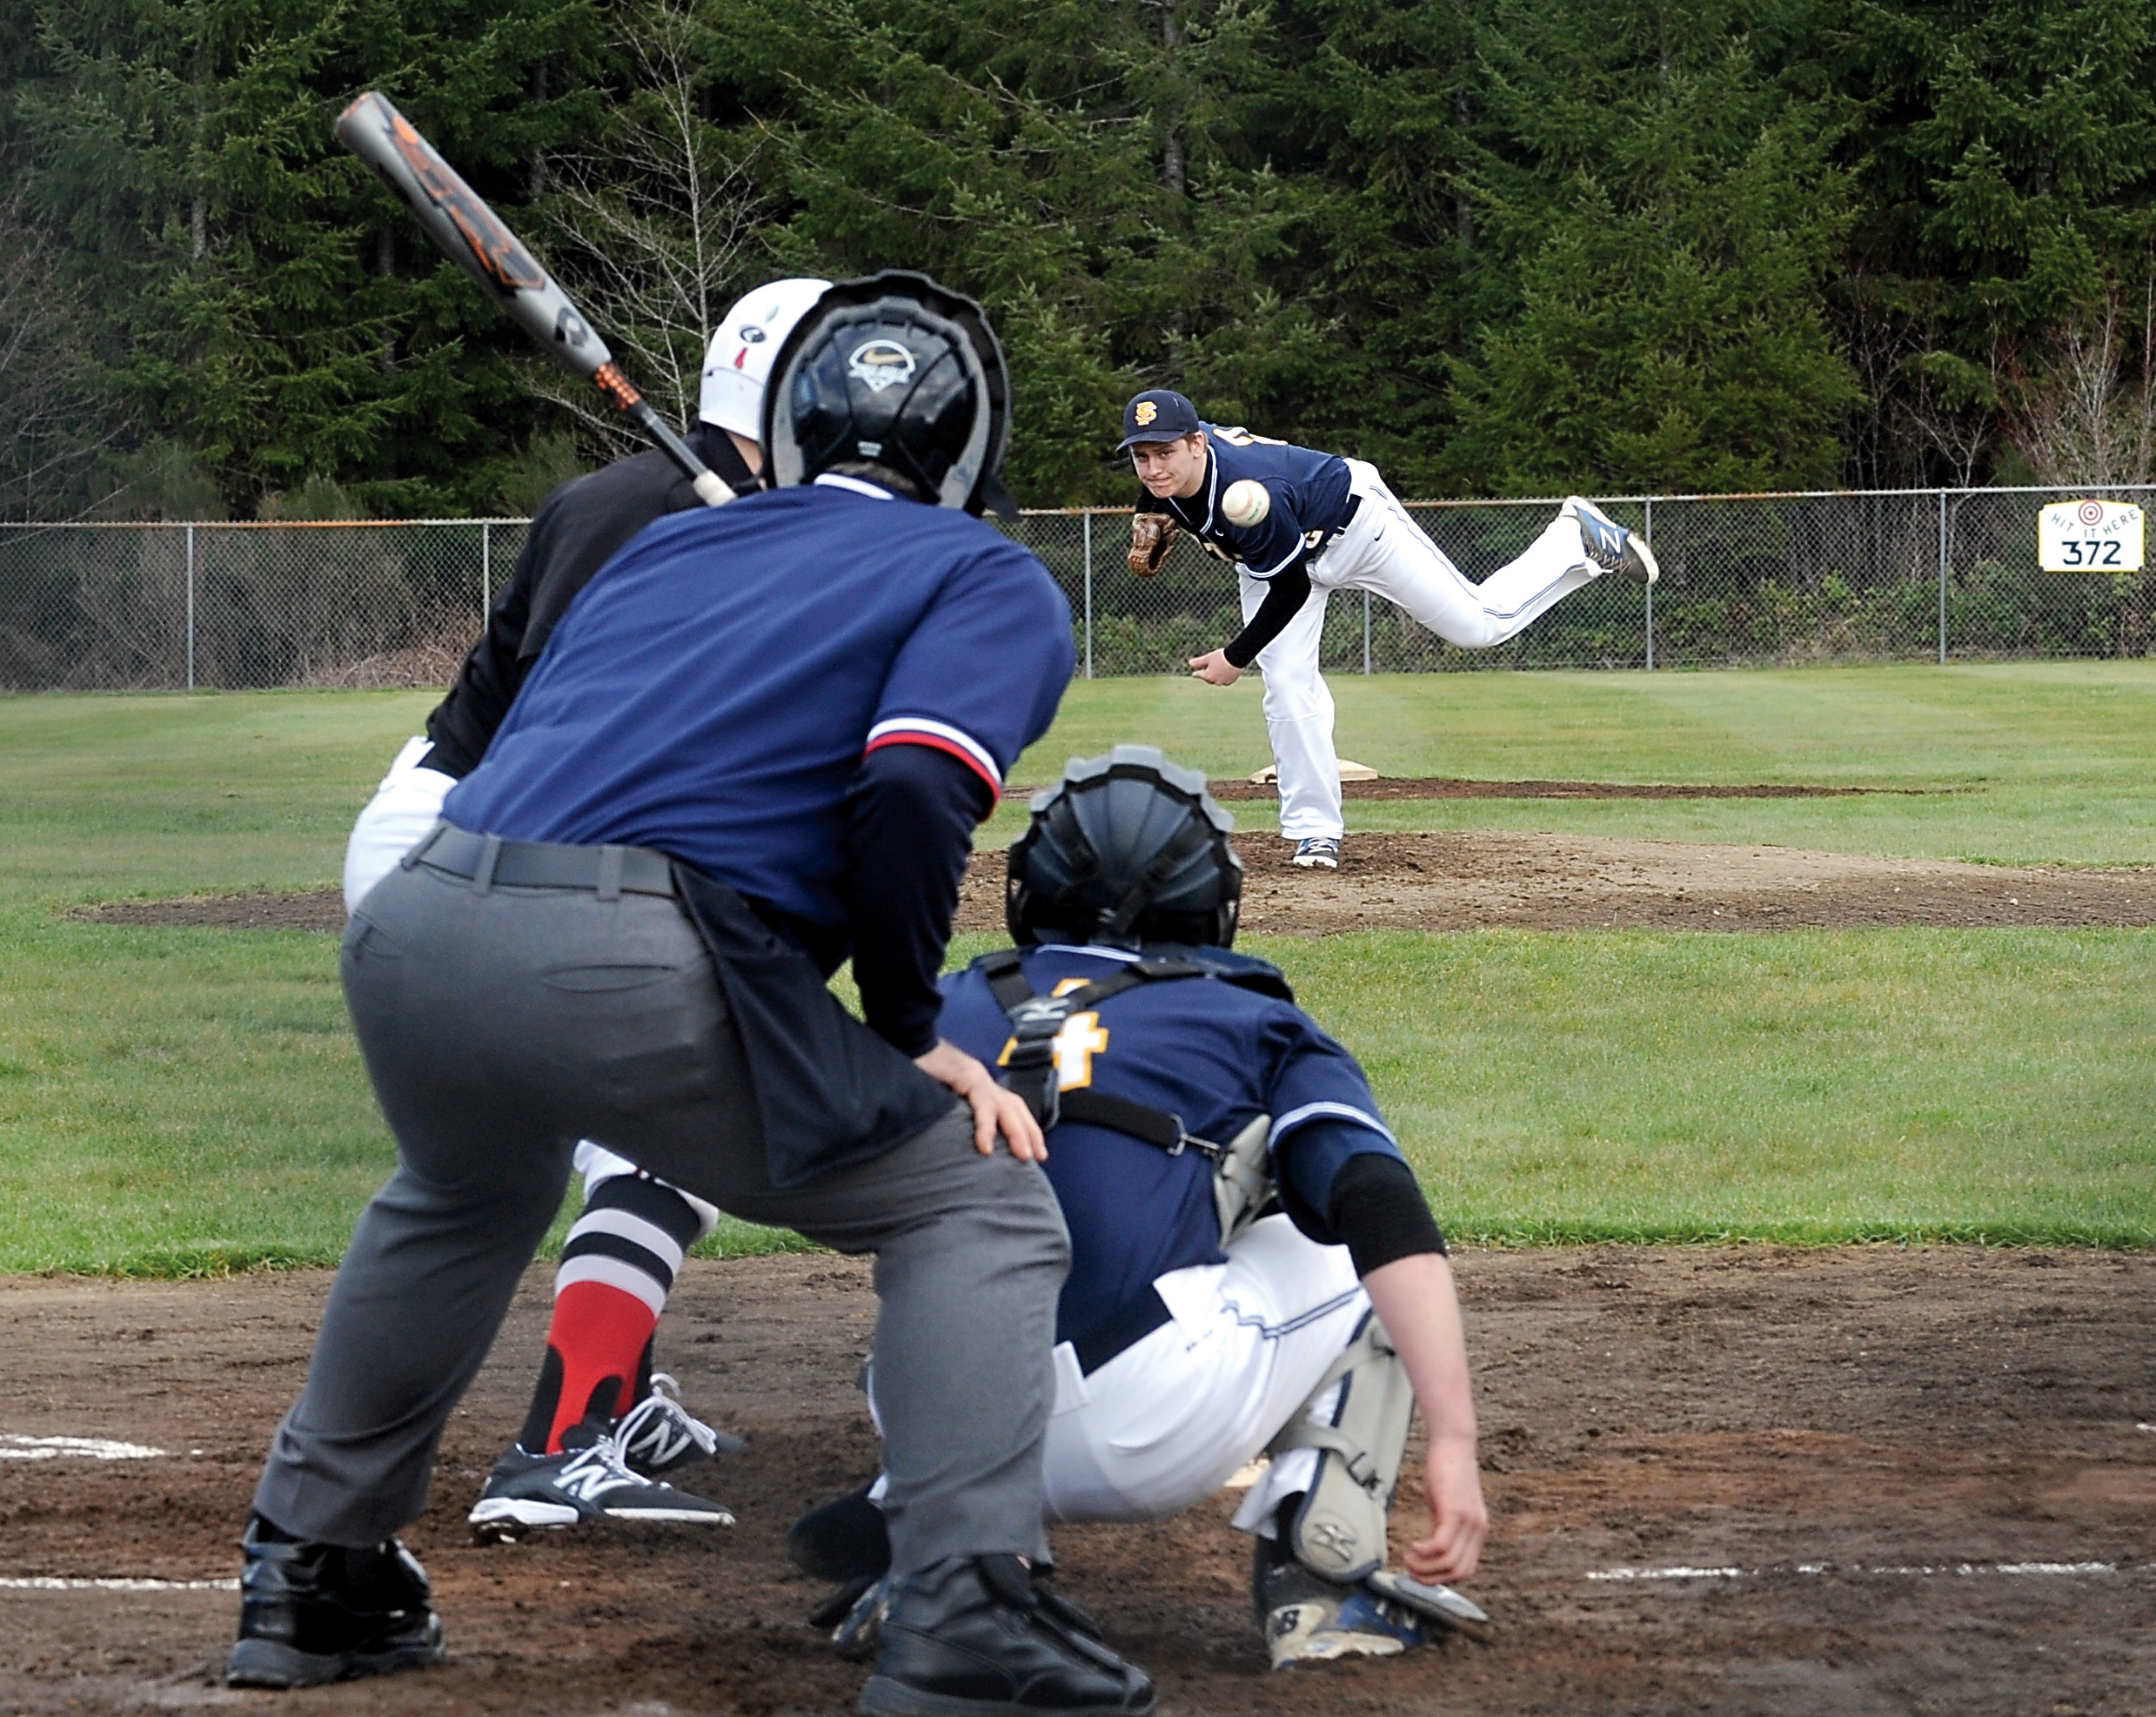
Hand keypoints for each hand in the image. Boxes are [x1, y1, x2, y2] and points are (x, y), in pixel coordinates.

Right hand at [913, 1038, 1046, 1162]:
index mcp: (978, 1086)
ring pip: (1006, 1106)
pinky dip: (987, 1126)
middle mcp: (982, 1081)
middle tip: (1037, 1158)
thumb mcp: (939, 1100)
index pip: (1010, 1107)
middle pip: (1015, 1106)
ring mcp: (976, 1076)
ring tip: (1023, 1155)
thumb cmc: (916, 1071)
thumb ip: (952, 1117)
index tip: (1033, 1152)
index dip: (1024, 1128)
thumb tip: (957, 1147)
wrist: (904, 1041)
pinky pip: (983, 1103)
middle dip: (1030, 1132)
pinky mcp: (966, 1074)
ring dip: (1018, 1131)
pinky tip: (986, 1146)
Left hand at [1188, 649, 1241, 685]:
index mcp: (1208, 676)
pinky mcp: (1232, 680)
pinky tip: (1224, 673)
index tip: (1194, 674)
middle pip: (1209, 678)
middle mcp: (1216, 681)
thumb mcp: (1208, 657)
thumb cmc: (1222, 657)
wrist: (1237, 658)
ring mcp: (1224, 682)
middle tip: (1206, 670)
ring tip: (1216, 671)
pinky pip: (1225, 680)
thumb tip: (1189, 663)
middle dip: (1207, 675)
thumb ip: (1198, 662)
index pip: (1200, 674)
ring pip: (1217, 680)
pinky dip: (1223, 677)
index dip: (1197, 673)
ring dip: (1215, 676)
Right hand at [1402, 1431, 1485, 1585]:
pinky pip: (1440, 1545)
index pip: (1465, 1570)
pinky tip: (1413, 1547)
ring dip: (1424, 1568)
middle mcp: (1477, 1529)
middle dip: (1432, 1580)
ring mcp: (1467, 1521)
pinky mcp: (1454, 1511)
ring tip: (1408, 1560)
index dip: (1442, 1579)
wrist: (1454, 1444)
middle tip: (1411, 1572)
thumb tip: (1433, 1548)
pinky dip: (1424, 1553)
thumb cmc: (1448, 1472)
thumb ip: (1445, 1527)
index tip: (1422, 1576)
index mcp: (1477, 1531)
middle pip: (1459, 1573)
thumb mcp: (1449, 1506)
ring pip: (1449, 1563)